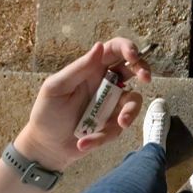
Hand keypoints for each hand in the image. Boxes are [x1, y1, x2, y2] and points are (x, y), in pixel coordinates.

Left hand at [13, 38, 151, 171]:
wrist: (47, 146)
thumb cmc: (47, 113)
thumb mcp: (56, 88)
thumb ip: (78, 68)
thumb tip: (99, 46)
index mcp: (91, 69)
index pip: (114, 50)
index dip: (127, 48)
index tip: (133, 56)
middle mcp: (105, 83)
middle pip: (133, 68)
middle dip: (143, 70)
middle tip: (145, 78)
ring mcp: (111, 104)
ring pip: (133, 101)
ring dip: (129, 113)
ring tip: (119, 125)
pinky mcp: (112, 124)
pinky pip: (119, 127)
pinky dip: (102, 137)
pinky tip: (84, 143)